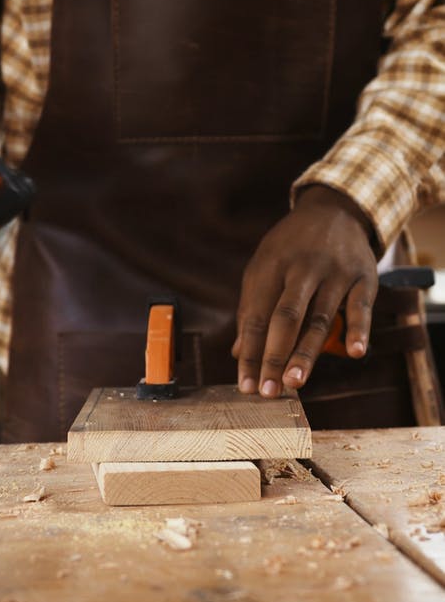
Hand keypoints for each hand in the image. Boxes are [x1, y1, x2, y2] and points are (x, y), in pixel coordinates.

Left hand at [232, 185, 377, 397]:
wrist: (335, 209)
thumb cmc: (291, 247)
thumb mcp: (264, 266)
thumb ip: (252, 309)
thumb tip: (238, 352)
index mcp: (271, 267)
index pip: (257, 317)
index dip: (250, 353)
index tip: (244, 385)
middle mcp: (301, 268)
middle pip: (285, 318)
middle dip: (274, 357)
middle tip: (268, 392)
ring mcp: (334, 272)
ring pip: (319, 317)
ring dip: (307, 352)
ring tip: (294, 382)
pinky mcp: (363, 276)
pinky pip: (361, 306)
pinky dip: (358, 329)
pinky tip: (354, 352)